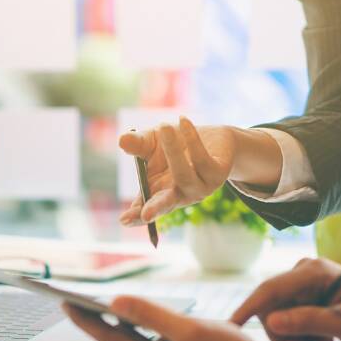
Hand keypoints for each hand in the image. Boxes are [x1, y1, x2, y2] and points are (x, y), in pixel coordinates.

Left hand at [63, 295, 252, 340]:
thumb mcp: (192, 332)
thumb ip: (153, 316)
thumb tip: (114, 300)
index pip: (111, 339)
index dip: (87, 320)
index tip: (65, 302)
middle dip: (94, 320)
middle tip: (70, 300)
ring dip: (113, 325)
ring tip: (93, 307)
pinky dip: (137, 329)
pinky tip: (130, 320)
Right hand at [119, 118, 282, 225]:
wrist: (212, 139)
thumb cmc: (177, 145)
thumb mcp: (152, 142)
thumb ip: (138, 144)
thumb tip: (122, 141)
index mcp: (160, 193)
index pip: (146, 209)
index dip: (136, 216)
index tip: (124, 220)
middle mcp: (180, 195)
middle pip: (166, 204)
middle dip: (155, 208)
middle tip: (145, 213)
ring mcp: (200, 187)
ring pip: (184, 175)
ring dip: (173, 151)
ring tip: (164, 126)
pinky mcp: (217, 174)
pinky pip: (202, 159)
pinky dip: (192, 139)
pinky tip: (183, 121)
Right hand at [231, 258, 340, 340]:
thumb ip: (310, 321)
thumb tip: (271, 322)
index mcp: (312, 272)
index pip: (269, 289)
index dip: (246, 309)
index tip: (228, 328)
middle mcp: (301, 274)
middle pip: (268, 309)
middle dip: (285, 335)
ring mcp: (299, 287)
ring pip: (274, 320)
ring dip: (293, 340)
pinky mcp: (300, 299)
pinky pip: (283, 322)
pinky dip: (298, 338)